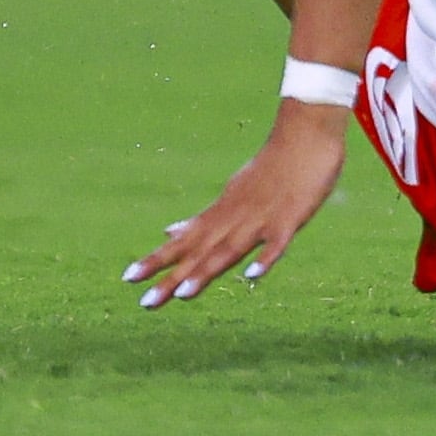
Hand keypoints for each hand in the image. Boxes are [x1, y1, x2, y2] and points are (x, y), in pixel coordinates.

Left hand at [125, 102, 344, 310]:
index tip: (128, 278)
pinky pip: (276, 242)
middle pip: (200, 251)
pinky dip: (264, 259)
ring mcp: (261, 218)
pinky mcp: (290, 218)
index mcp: (221, 213)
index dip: (157, 259)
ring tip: (183, 295)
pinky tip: (252, 276)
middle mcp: (234, 217)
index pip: (184, 241)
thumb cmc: (270, 166)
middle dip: (173, 277)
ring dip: (207, 270)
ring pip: (230, 248)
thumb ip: (203, 219)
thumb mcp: (231, 193)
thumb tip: (168, 232)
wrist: (306, 132)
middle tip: (146, 303)